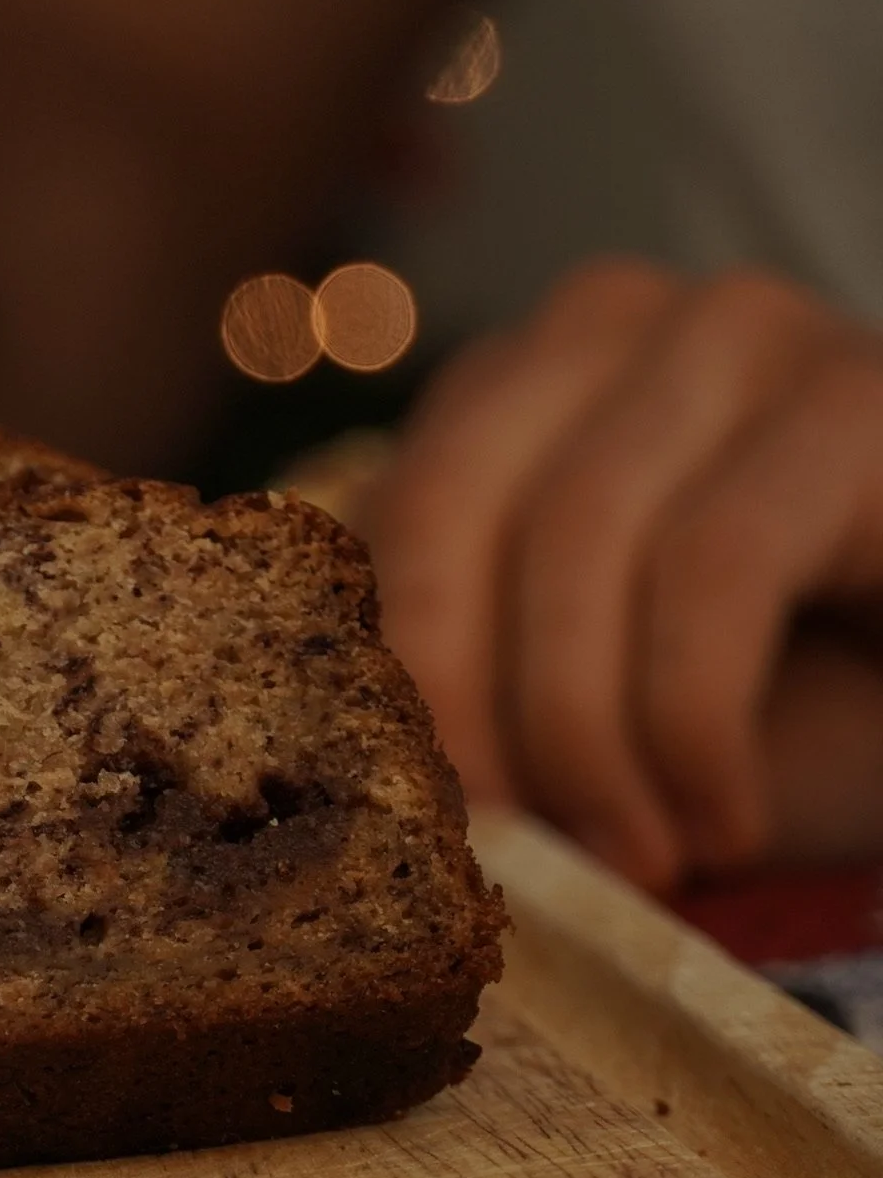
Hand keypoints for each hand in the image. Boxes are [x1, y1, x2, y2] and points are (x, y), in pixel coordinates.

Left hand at [366, 260, 882, 889]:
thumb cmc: (791, 686)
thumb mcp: (600, 680)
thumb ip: (478, 677)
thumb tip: (345, 758)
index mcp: (514, 378)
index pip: (388, 506)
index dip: (390, 669)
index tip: (414, 815)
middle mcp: (609, 321)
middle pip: (456, 502)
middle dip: (469, 700)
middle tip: (515, 848)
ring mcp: (735, 332)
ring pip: (577, 534)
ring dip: (589, 734)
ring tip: (637, 856)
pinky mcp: (858, 397)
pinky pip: (714, 567)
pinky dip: (694, 723)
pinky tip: (720, 816)